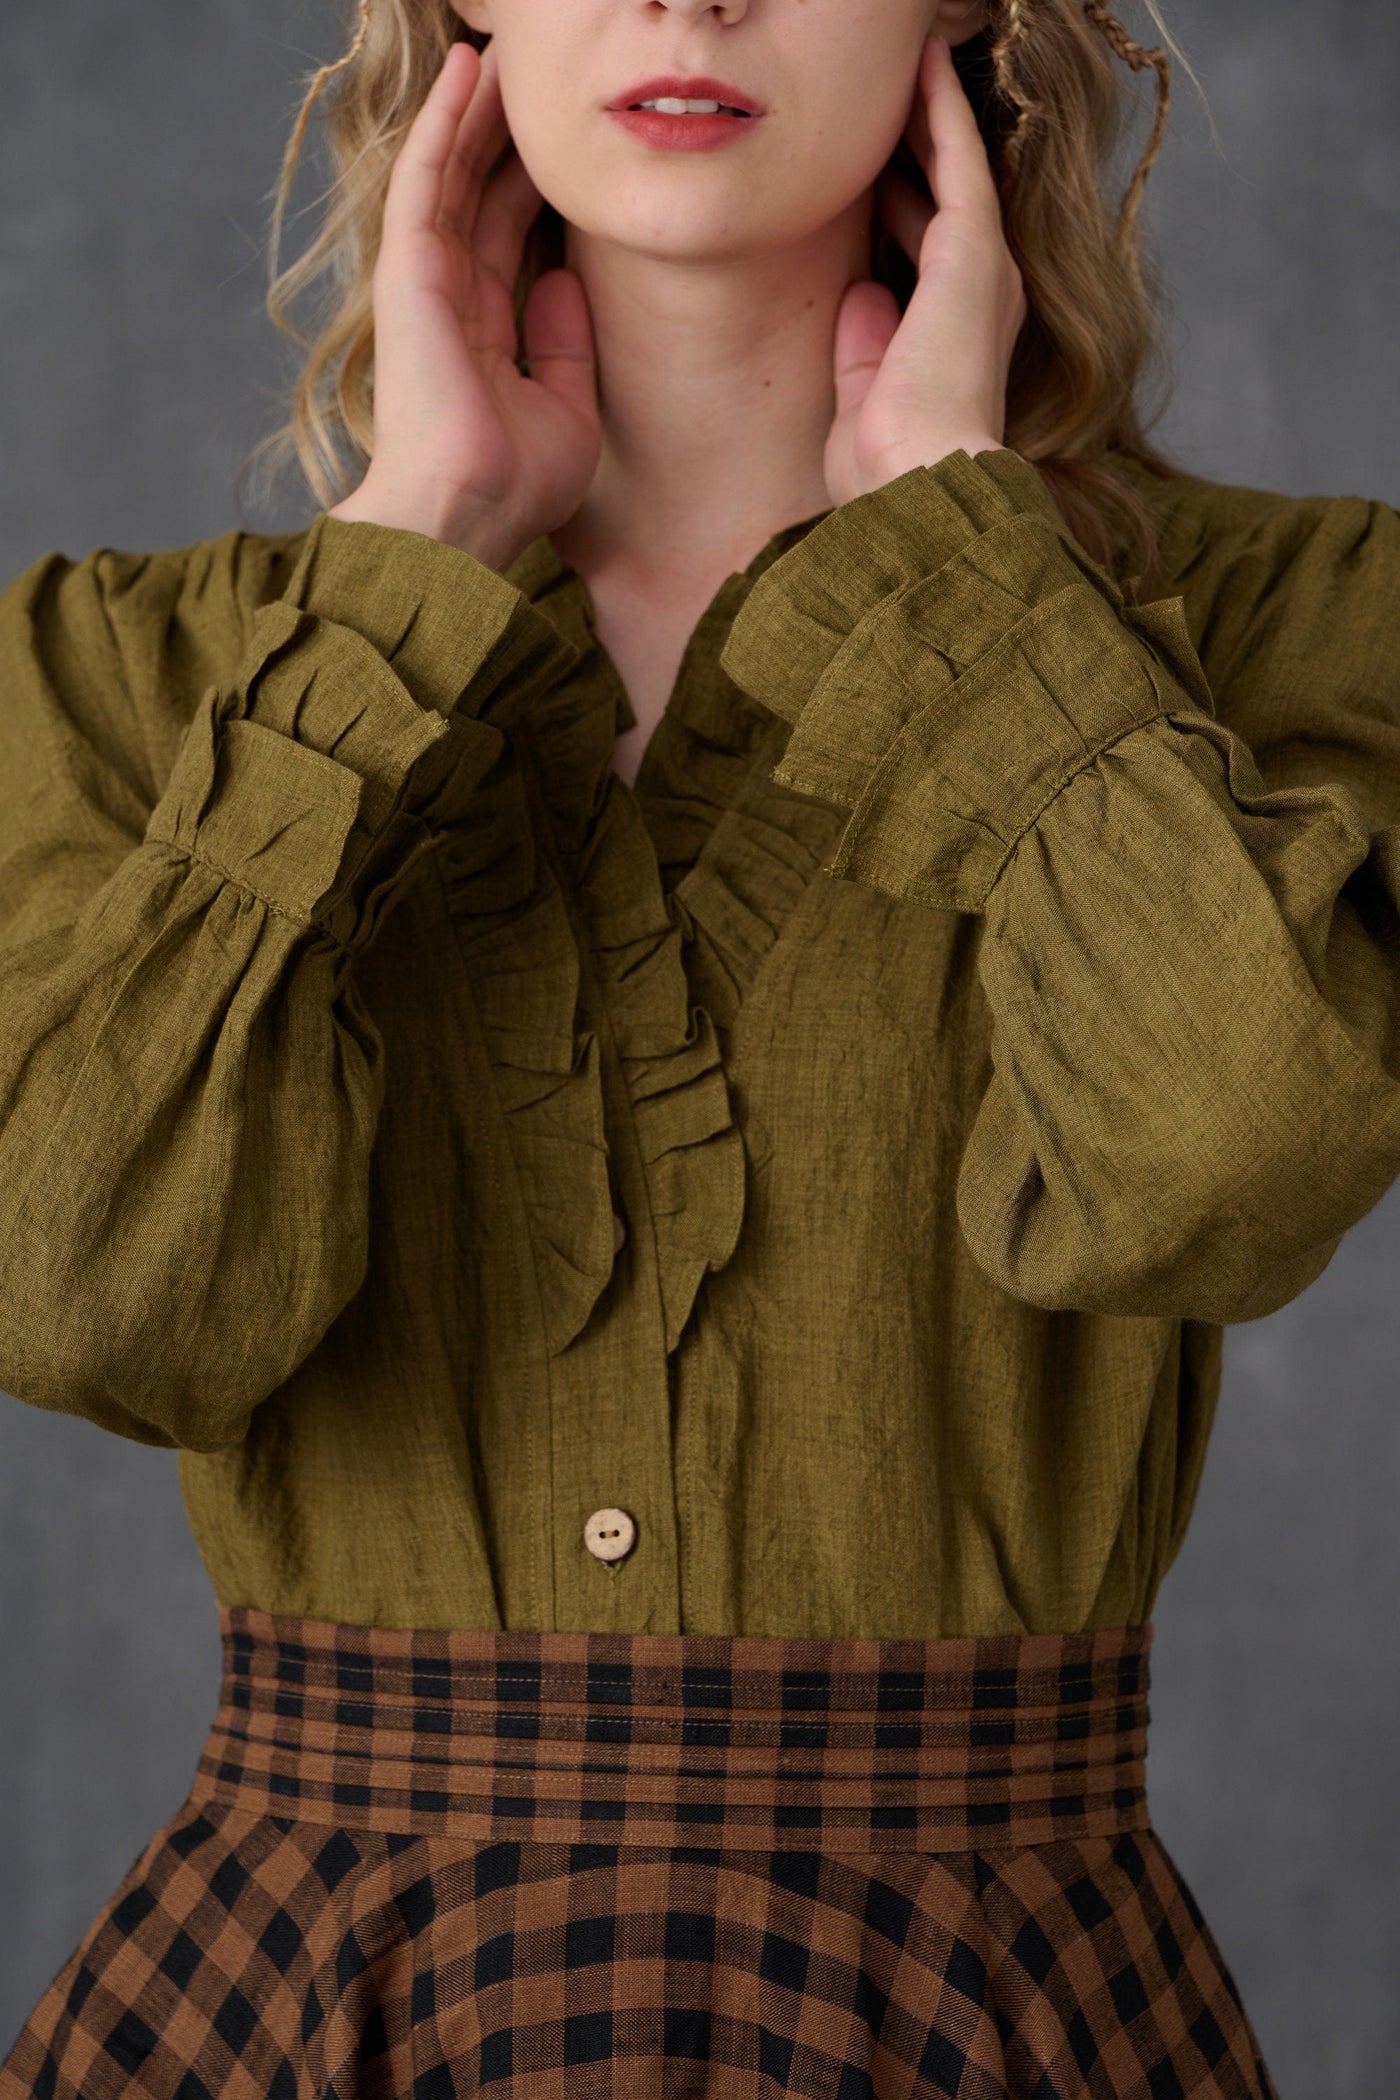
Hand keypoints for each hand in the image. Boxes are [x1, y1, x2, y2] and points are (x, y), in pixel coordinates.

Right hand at [329, 39, 601, 570]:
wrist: (470, 514)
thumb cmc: (515, 485)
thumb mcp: (569, 412)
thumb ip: (566, 348)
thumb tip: (563, 283)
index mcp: (485, 334)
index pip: (510, 236)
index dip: (532, 181)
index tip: (562, 137)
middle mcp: (450, 302)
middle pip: (479, 193)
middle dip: (501, 131)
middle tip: (528, 72)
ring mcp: (425, 284)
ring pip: (452, 173)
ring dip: (472, 110)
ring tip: (497, 49)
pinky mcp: (409, 272)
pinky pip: (428, 180)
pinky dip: (444, 124)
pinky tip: (464, 72)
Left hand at [823, 33, 1027, 509]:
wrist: (920, 482)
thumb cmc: (887, 466)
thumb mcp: (863, 396)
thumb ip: (864, 345)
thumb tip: (860, 295)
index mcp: (956, 334)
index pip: (925, 251)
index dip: (900, 206)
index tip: (873, 176)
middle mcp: (982, 295)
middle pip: (946, 199)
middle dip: (916, 147)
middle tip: (884, 99)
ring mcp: (984, 268)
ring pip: (954, 167)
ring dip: (929, 112)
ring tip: (905, 62)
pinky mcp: (976, 250)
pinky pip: (959, 158)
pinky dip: (941, 108)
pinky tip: (925, 61)